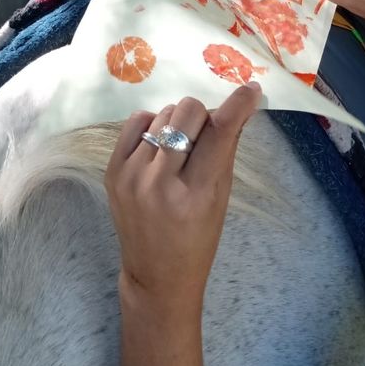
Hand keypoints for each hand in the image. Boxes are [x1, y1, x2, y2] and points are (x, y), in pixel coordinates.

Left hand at [105, 83, 261, 310]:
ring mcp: (131, 175)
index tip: (251, 89)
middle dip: (203, 117)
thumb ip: (227, 149)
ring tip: (179, 151)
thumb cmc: (198, 239)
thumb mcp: (221, 198)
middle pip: (188, 112)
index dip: (238, 105)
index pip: (220, 132)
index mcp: (195, 194)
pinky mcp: (112, 171)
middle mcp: (160, 182)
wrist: (157, 276)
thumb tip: (239, 105)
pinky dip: (153, 126)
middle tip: (204, 138)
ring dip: (178, 124)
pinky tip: (159, 147)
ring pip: (164, 114)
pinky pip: (136, 121)